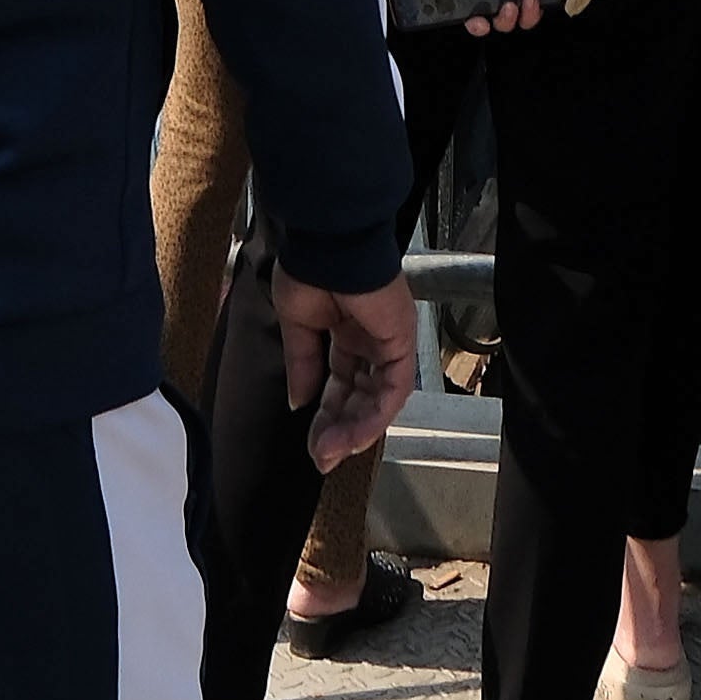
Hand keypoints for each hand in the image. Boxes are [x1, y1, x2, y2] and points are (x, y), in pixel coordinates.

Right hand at [273, 272, 418, 466]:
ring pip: (379, 399)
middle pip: (360, 397)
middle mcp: (371, 339)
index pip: (341, 385)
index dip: (327, 415)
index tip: (313, 443)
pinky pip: (393, 388)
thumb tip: (298, 402)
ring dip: (355, 430)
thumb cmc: (310, 268)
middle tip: (321, 456)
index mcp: (347, 331)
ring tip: (330, 452)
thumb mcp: (298, 325)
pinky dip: (374, 414)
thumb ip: (302, 365)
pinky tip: (353, 435)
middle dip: (339, 430)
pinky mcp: (402, 340)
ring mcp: (389, 340)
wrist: (327, 243)